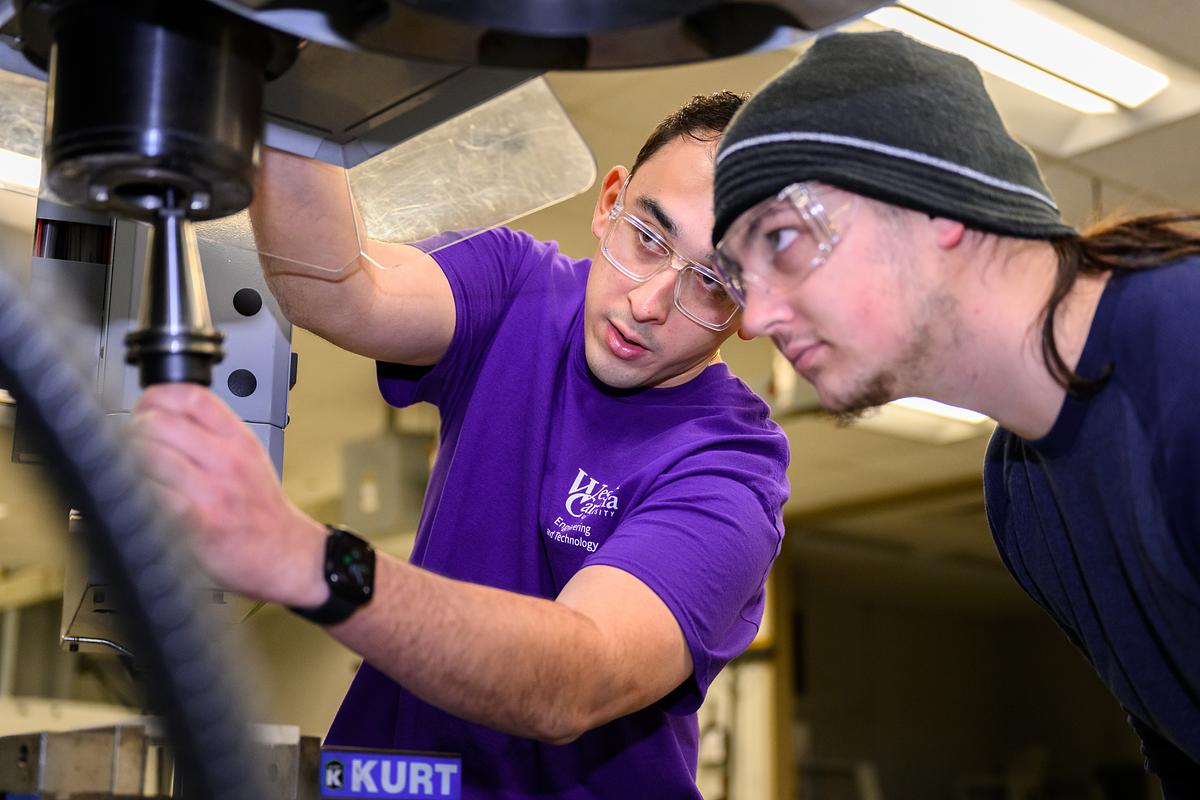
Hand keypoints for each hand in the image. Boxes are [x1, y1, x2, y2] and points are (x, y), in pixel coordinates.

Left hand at [129, 383, 327, 607]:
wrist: (284, 551)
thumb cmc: (260, 508)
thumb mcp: (248, 455)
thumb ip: (212, 432)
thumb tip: (160, 414)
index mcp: (238, 438)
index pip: (190, 396)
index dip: (156, 397)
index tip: (145, 411)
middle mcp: (226, 460)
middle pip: (158, 423)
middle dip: (133, 432)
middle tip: (131, 447)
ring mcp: (212, 491)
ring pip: (148, 456)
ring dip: (129, 464)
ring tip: (132, 474)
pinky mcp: (197, 523)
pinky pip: (152, 496)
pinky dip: (137, 495)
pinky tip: (140, 500)